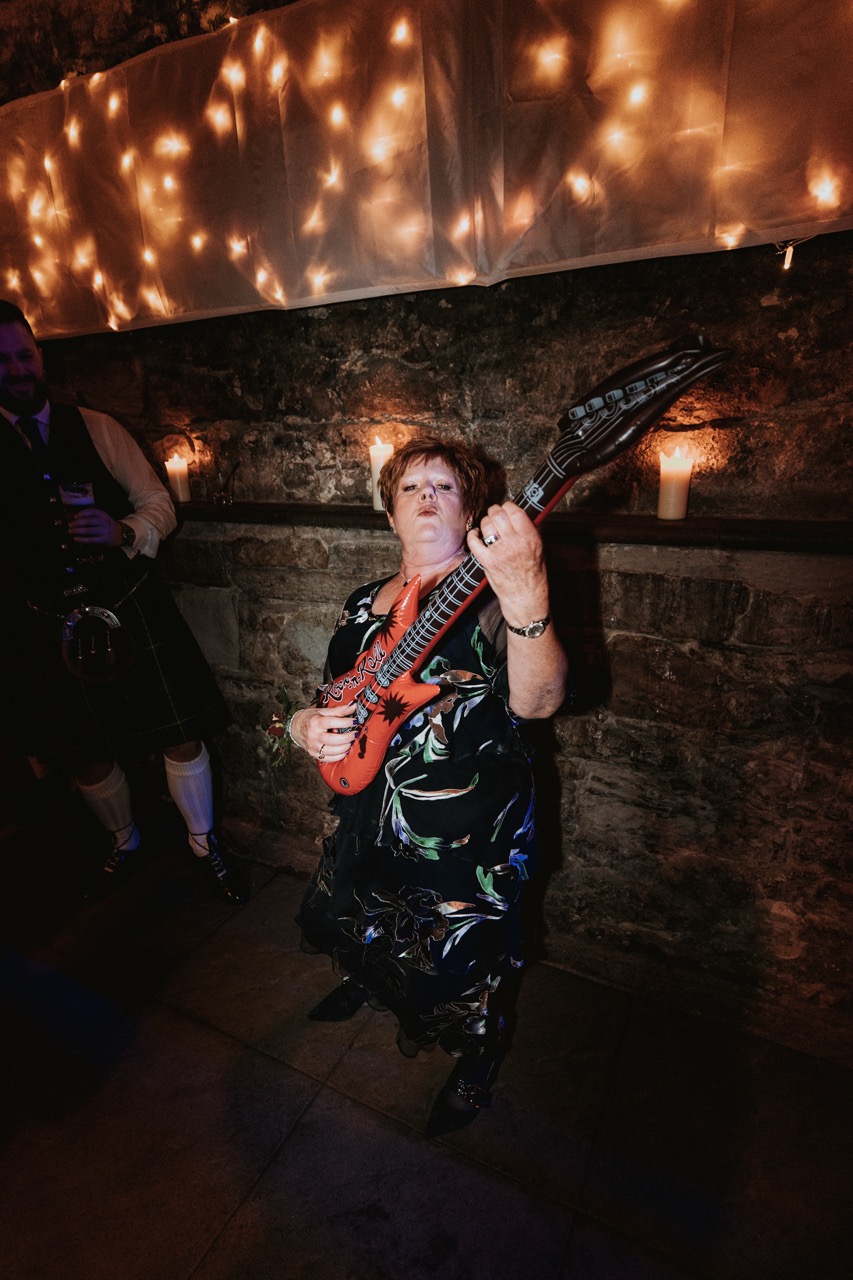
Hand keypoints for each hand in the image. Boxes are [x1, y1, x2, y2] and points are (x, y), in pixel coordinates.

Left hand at [67, 507, 122, 546]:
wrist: (121, 534)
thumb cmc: (108, 525)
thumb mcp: (103, 517)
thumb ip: (92, 517)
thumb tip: (76, 518)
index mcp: (103, 515)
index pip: (92, 512)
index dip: (82, 514)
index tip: (75, 516)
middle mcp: (104, 522)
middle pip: (89, 521)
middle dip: (77, 523)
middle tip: (70, 525)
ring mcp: (104, 531)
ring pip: (89, 530)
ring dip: (78, 531)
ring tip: (70, 531)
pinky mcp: (103, 540)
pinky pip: (91, 539)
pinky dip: (82, 539)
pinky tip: (76, 539)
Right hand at [291, 703, 358, 762]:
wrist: (295, 728)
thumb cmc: (311, 718)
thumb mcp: (323, 712)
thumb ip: (339, 710)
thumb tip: (354, 706)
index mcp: (316, 722)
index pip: (332, 722)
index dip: (346, 722)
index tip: (355, 722)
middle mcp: (314, 735)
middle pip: (333, 740)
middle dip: (347, 738)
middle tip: (355, 734)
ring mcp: (313, 746)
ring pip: (332, 751)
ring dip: (344, 748)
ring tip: (350, 742)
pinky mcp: (314, 754)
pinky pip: (329, 758)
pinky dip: (339, 756)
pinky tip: (344, 750)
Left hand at [466, 501, 549, 628]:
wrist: (526, 600)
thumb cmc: (534, 576)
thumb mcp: (539, 550)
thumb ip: (528, 532)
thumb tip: (516, 516)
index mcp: (531, 538)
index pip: (515, 511)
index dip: (507, 506)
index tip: (505, 508)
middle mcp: (516, 543)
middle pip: (498, 514)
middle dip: (494, 512)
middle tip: (494, 515)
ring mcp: (500, 552)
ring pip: (486, 524)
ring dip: (485, 523)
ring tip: (488, 528)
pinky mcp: (488, 562)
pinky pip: (474, 541)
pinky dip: (473, 536)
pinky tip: (476, 536)